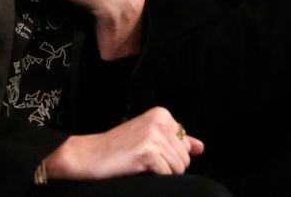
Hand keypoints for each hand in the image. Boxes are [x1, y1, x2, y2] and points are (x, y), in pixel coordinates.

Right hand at [43, 107, 203, 179]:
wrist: (90, 155)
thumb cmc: (118, 149)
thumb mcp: (150, 138)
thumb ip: (177, 141)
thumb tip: (200, 147)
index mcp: (162, 114)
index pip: (186, 146)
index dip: (169, 156)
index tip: (148, 152)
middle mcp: (160, 120)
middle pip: (185, 158)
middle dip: (167, 166)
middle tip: (143, 160)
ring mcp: (154, 134)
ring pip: (179, 167)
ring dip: (161, 172)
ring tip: (140, 163)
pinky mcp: (148, 150)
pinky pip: (168, 173)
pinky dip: (155, 176)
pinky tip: (138, 167)